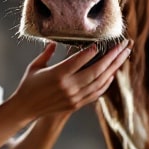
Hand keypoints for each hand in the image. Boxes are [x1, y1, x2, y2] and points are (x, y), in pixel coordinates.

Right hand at [10, 40, 130, 118]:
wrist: (25, 109)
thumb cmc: (28, 84)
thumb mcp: (35, 65)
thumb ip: (47, 52)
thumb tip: (54, 40)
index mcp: (57, 74)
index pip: (80, 60)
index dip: (92, 51)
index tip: (102, 42)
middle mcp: (68, 86)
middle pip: (96, 70)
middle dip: (113, 57)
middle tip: (124, 45)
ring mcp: (74, 97)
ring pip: (100, 82)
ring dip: (114, 68)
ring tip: (124, 56)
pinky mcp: (76, 104)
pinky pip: (96, 93)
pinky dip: (106, 83)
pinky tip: (112, 74)